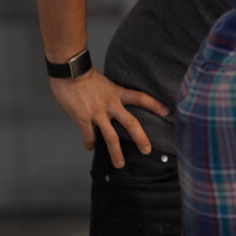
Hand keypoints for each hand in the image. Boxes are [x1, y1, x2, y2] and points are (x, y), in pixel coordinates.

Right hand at [48, 68, 166, 167]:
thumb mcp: (104, 82)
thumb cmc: (84, 74)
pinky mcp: (83, 118)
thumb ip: (109, 94)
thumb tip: (111, 104)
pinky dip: (90, 143)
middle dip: (140, 138)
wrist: (69, 70)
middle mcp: (111, 104)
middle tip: (147, 150)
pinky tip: (91, 149)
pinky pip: (89, 135)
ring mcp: (97, 113)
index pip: (141, 98)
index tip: (166, 111)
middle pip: (131, 123)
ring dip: (116, 152)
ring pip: (111, 137)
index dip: (154, 104)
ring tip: (119, 164)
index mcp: (117, 93)